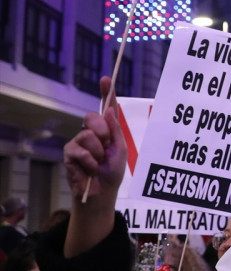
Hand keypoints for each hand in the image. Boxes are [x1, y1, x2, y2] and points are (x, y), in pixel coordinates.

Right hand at [64, 78, 126, 204]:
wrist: (102, 191)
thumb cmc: (112, 171)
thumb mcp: (120, 149)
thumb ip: (115, 130)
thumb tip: (110, 110)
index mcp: (107, 129)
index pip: (106, 108)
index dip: (106, 92)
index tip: (106, 79)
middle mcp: (91, 132)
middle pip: (93, 117)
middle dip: (103, 131)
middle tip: (107, 146)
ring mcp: (78, 141)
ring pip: (87, 135)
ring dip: (97, 152)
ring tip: (99, 163)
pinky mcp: (69, 153)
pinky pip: (79, 151)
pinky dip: (89, 162)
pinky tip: (90, 170)